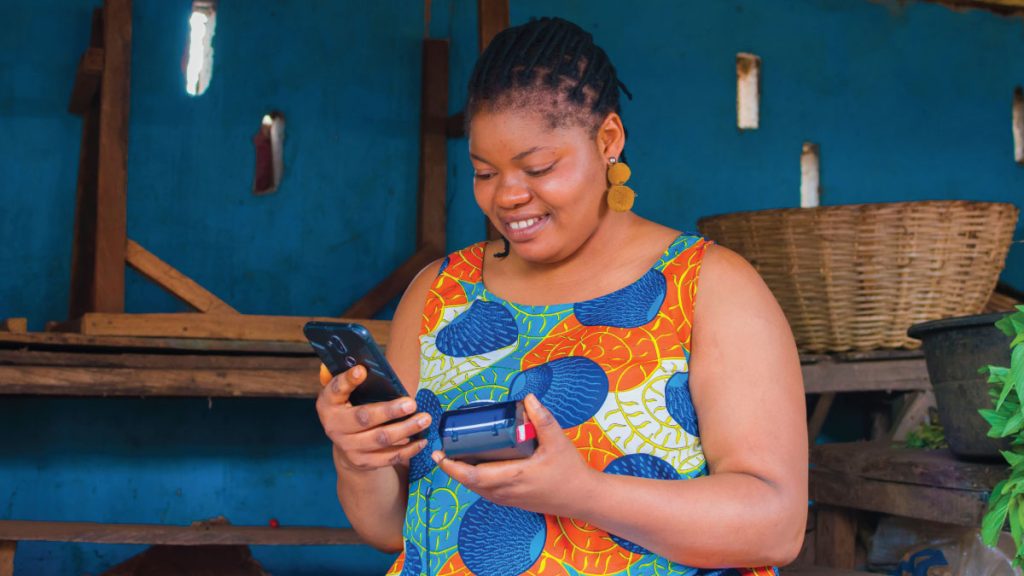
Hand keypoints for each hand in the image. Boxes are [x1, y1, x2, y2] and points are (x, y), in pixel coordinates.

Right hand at [315, 363, 430, 471]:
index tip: (362, 370)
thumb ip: (358, 382)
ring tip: (425, 419)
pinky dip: (408, 449)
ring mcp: (348, 447)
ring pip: (380, 438)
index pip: (336, 389)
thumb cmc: (353, 408)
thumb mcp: (349, 394)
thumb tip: (374, 367)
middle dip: (390, 411)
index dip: (347, 380)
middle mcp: (334, 426)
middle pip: (364, 418)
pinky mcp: (363, 462)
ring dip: (406, 429)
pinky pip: (388, 457)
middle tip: (412, 403)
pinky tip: (422, 440)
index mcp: (328, 404)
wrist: (346, 444)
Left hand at [432, 394, 597, 515]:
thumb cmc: (570, 471)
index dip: (452, 466)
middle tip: (441, 451)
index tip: (439, 454)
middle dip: (452, 468)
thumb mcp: (558, 441)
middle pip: (470, 483)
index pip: (474, 475)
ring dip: (463, 475)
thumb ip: (542, 419)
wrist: (583, 498)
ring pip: (477, 489)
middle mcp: (506, 492)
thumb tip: (528, 398)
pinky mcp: (514, 500)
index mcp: (513, 477)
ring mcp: (509, 499)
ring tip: (454, 457)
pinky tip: (476, 467)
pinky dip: (476, 480)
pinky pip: (487, 492)